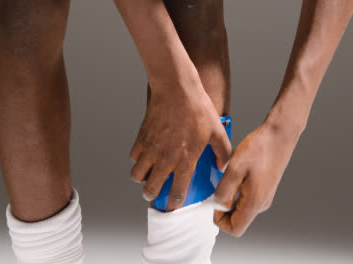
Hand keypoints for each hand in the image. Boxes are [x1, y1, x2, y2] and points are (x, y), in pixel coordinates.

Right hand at [130, 77, 231, 210]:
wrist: (176, 88)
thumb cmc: (197, 108)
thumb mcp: (217, 130)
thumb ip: (223, 152)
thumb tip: (222, 166)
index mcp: (185, 160)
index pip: (177, 192)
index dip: (174, 204)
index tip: (173, 206)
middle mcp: (165, 158)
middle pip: (151, 189)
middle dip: (152, 195)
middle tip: (155, 192)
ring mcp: (150, 148)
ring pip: (137, 175)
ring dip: (142, 178)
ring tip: (148, 174)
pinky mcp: (141, 138)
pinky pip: (134, 156)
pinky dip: (138, 159)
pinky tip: (146, 155)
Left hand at [213, 121, 299, 236]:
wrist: (279, 134)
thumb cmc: (260, 149)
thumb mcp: (235, 169)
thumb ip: (224, 190)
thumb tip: (217, 204)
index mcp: (254, 203)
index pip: (234, 229)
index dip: (219, 219)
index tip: (214, 201)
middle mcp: (261, 204)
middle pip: (236, 219)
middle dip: (223, 206)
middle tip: (219, 185)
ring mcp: (264, 197)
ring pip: (240, 207)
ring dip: (230, 196)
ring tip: (230, 175)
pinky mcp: (264, 189)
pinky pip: (245, 197)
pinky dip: (236, 189)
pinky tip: (237, 172)